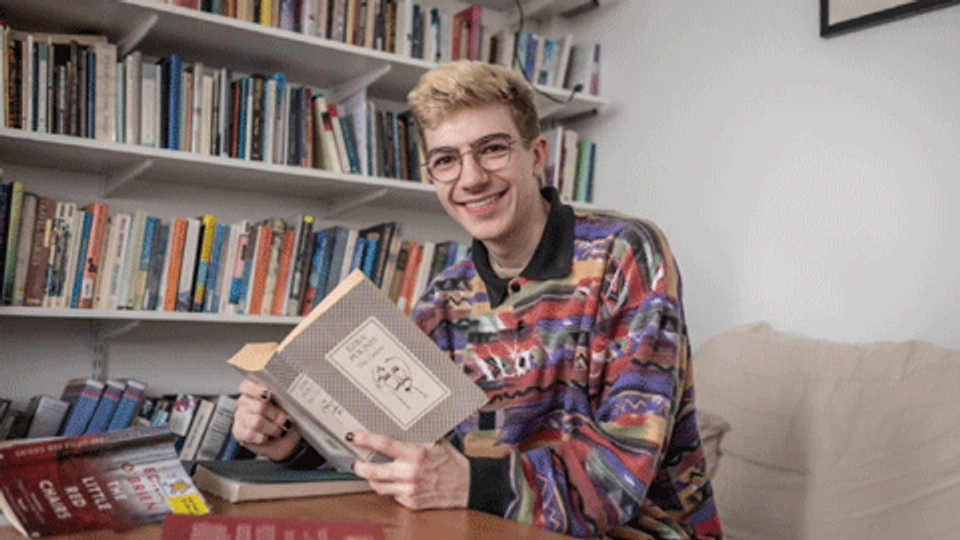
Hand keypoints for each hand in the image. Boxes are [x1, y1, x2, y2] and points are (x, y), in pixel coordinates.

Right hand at [232, 378, 301, 461]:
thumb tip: (288, 395)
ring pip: (256, 422)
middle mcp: (244, 402)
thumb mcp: (286, 404)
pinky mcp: (238, 433)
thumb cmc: (284, 417)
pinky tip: (268, 437)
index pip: (246, 386)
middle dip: (276, 415)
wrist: (283, 438)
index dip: (256, 389)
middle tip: (286, 420)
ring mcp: (240, 417)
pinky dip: (264, 437)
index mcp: (253, 391)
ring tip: (280, 430)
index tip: (269, 394)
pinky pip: (251, 434)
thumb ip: (283, 396)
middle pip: (259, 406)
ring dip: (272, 428)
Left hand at [349, 431, 469, 510]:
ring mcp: (409, 490)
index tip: (354, 436)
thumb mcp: (436, 442)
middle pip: (373, 471)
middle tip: (356, 463)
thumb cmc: (452, 462)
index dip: (365, 439)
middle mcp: (410, 473)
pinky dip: (392, 489)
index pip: (383, 445)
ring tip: (371, 473)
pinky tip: (396, 483)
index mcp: (415, 454)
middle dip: (359, 467)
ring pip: (379, 487)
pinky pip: (393, 496)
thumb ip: (419, 436)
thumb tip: (405, 423)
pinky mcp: (412, 503)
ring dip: (372, 479)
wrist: (467, 485)